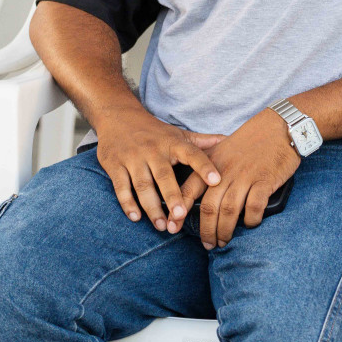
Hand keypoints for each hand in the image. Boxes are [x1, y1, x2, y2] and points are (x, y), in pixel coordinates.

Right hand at [95, 106, 223, 233]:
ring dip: (151, 206)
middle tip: (181, 216)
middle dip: (172, 196)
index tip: (216, 181)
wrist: (117, 116)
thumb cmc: (154, 131)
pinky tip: (136, 217)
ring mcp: (132, 158)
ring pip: (142, 185)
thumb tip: (227, 140)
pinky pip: (121, 186)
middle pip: (164, 176)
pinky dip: (127, 203)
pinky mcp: (114, 165)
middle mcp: (153, 150)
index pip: (192, 154)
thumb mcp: (178, 134)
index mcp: (173, 143)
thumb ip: (201, 141)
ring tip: (162, 225)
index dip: (205, 166)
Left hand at [181, 109, 301, 249]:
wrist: (280, 126)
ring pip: (229, 211)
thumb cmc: (252, 139)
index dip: (179, 212)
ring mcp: (245, 177)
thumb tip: (201, 193)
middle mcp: (225, 172)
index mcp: (212, 164)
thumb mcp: (224, 149)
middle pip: (209, 207)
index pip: (189, 190)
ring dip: (225, 231)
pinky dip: (251, 220)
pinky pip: (254, 207)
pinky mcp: (265, 181)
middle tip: (207, 244)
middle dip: (206, 230)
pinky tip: (250, 224)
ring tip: (224, 241)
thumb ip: (210, 168)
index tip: (172, 228)